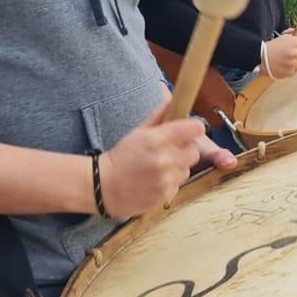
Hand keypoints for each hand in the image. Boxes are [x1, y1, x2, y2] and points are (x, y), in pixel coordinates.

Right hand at [101, 97, 228, 217]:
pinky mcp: (164, 196)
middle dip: (185, 151)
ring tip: (158, 169)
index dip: (194, 129)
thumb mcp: (138, 132)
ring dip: (177, 169)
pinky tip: (154, 182)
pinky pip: (177, 186)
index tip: (190, 131)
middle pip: (194, 151)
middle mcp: (164, 159)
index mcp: (157, 139)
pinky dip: (169, 184)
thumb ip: (159, 117)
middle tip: (169, 153)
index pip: (195, 129)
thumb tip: (174, 99)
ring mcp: (165, 179)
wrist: (101, 186)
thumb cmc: (121, 156)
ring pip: (186, 170)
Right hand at [265, 32, 296, 78]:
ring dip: (294, 64)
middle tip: (290, 55)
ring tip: (284, 61)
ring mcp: (293, 64)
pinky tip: (282, 66)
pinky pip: (293, 72)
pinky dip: (289, 70)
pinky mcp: (289, 72)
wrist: (260, 57)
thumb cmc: (272, 46)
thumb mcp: (285, 37)